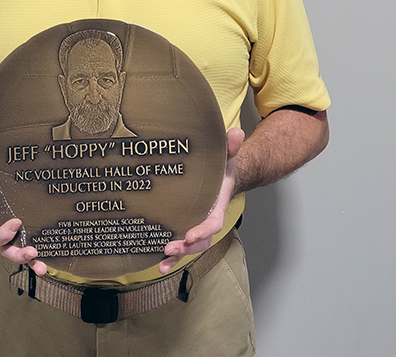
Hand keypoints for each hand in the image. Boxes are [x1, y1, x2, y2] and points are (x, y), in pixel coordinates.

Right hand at [0, 159, 46, 274]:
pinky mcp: (35, 225)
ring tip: (42, 266)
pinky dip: (44, 254)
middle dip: (18, 254)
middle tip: (31, 251)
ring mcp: (21, 230)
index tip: (17, 222)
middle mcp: (5, 228)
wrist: (6, 163)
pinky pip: (37, 242)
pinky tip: (53, 259)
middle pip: (7, 250)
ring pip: (22, 252)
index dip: (2, 234)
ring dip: (31, 261)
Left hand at [159, 127, 244, 274]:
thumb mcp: (227, 156)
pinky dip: (172, 257)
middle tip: (171, 248)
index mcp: (218, 205)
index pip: (214, 223)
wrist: (222, 177)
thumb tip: (237, 133)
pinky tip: (159, 263)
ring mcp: (197, 225)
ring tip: (163, 262)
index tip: (190, 235)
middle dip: (187, 248)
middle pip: (202, 241)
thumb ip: (231, 146)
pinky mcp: (186, 226)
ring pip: (191, 247)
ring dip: (179, 256)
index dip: (203, 230)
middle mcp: (208, 219)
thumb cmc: (223, 168)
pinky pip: (182, 244)